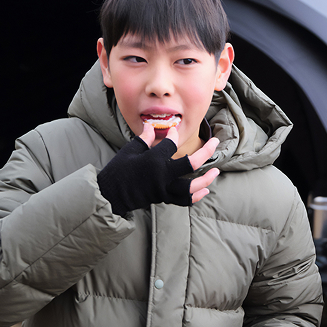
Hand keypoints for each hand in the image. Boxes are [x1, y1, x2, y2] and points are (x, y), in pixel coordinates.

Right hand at [97, 122, 218, 214]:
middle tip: (215, 142)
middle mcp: (162, 175)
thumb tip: (152, 126)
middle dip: (206, 152)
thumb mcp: (130, 151)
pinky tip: (205, 190)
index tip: (174, 130)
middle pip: (191, 164)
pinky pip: (184, 200)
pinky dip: (196, 196)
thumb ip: (144, 139)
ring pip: (192, 186)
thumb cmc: (118, 170)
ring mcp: (165, 189)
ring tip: (216, 171)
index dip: (174, 135)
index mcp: (153, 160)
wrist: (111, 195)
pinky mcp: (164, 198)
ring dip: (206, 179)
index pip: (171, 144)